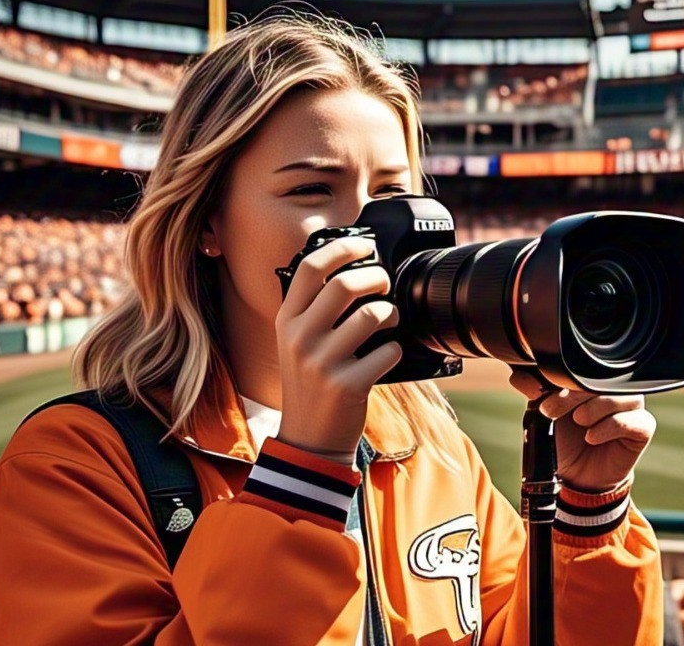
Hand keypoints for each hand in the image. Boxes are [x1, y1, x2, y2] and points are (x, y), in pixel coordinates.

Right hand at [275, 236, 401, 457]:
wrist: (309, 438)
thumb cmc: (310, 382)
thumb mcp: (296, 341)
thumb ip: (314, 308)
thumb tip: (352, 268)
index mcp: (287, 321)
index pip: (311, 268)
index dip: (341, 249)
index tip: (363, 245)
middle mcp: (300, 338)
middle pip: (345, 285)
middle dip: (376, 277)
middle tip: (385, 283)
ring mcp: (322, 363)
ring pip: (373, 315)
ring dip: (392, 313)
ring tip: (389, 321)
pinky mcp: (347, 385)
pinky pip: (388, 351)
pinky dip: (395, 349)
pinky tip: (387, 354)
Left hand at [508, 369, 654, 492]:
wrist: (579, 477)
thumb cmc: (565, 441)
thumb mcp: (544, 416)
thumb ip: (535, 393)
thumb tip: (517, 376)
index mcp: (593, 380)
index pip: (581, 368)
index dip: (560, 377)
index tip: (537, 393)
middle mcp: (615, 389)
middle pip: (601, 380)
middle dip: (572, 394)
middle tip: (550, 410)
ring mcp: (632, 407)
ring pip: (620, 396)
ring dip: (594, 408)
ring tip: (578, 422)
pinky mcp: (642, 428)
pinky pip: (632, 420)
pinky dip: (609, 427)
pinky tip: (592, 437)